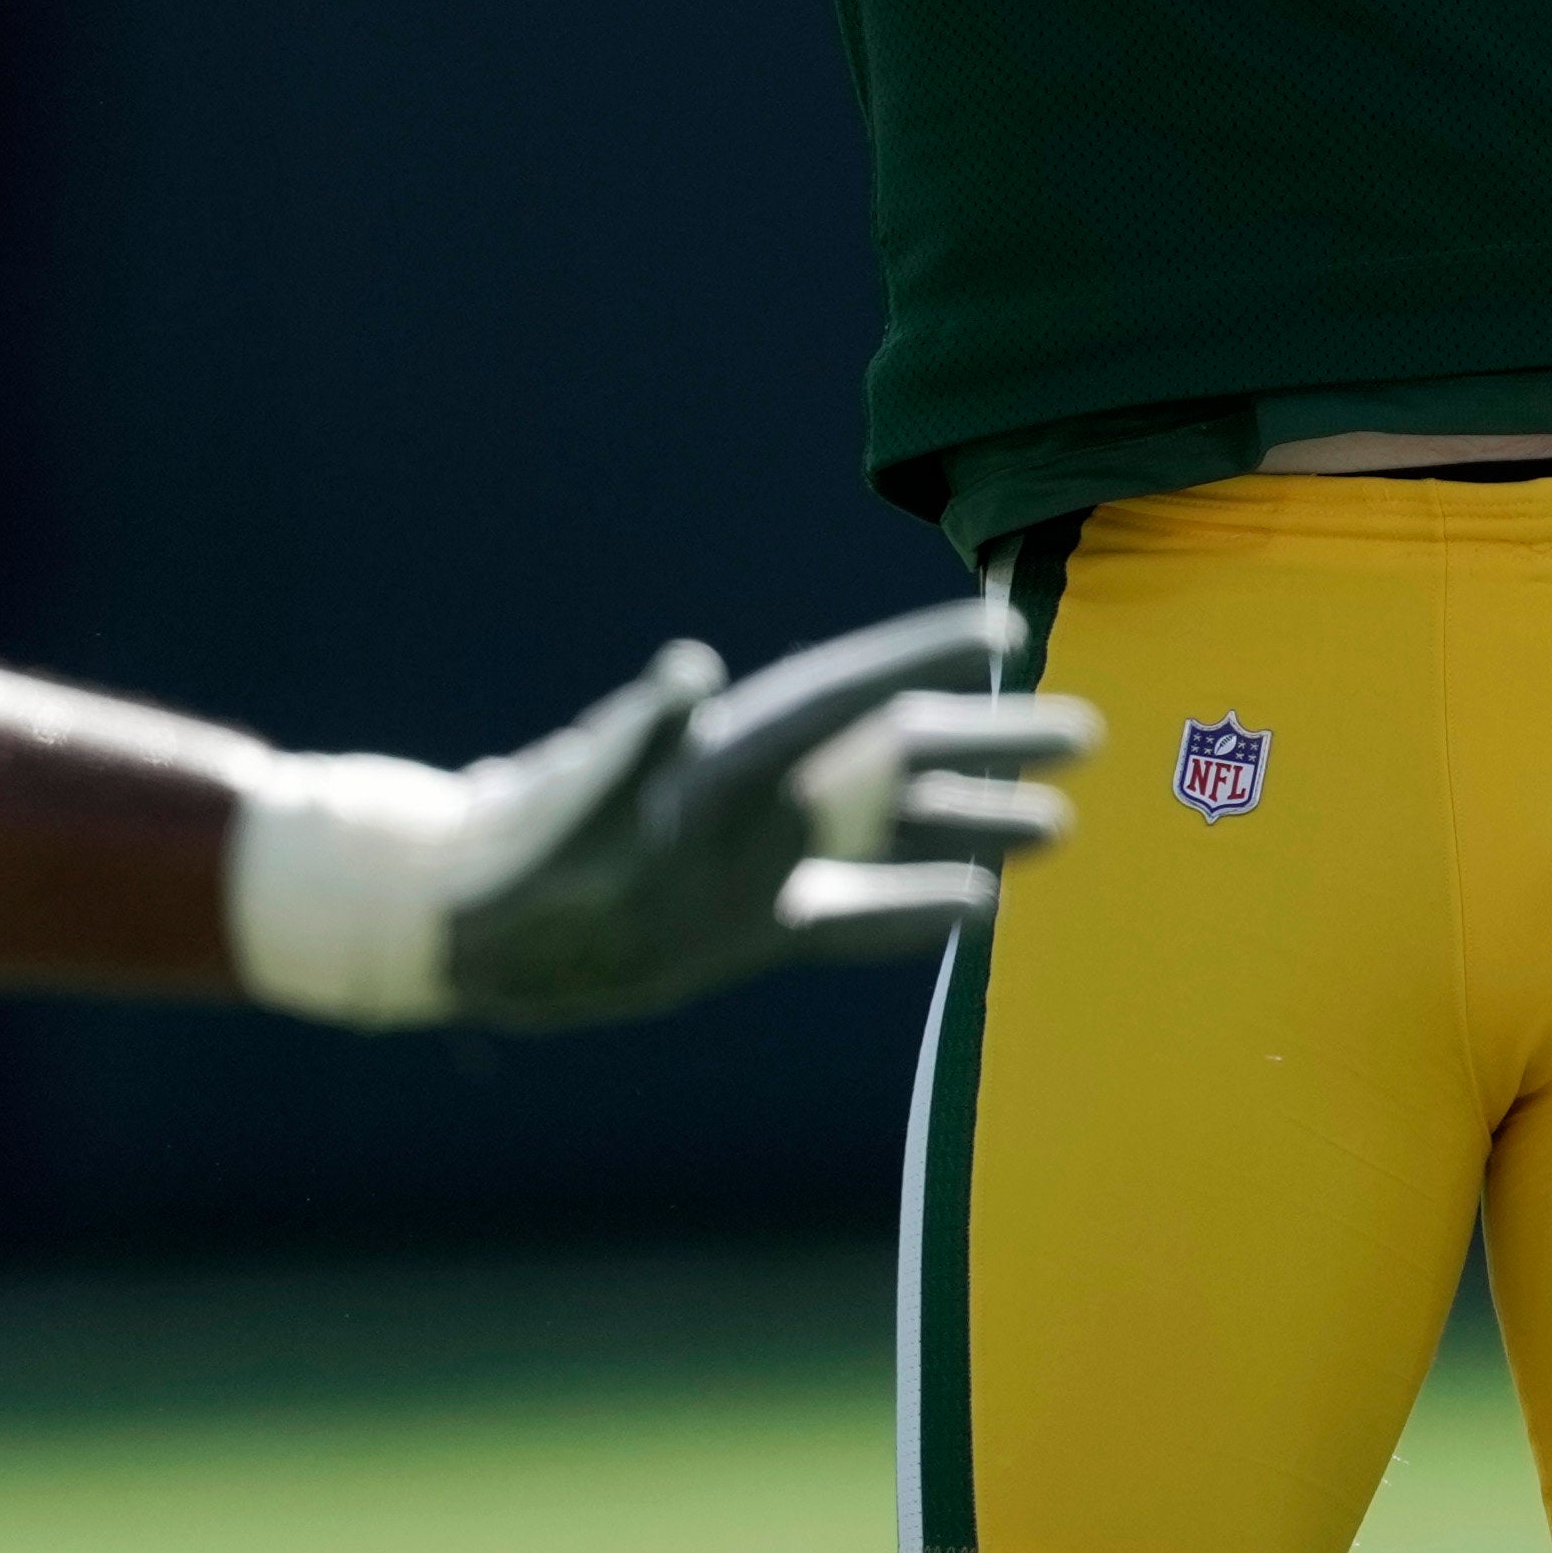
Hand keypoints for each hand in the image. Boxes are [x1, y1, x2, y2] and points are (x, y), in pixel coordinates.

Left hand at [228, 604, 1096, 1028]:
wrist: (462, 925)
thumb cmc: (515, 851)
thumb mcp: (579, 794)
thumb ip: (643, 736)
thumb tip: (693, 673)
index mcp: (726, 749)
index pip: (844, 690)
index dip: (923, 654)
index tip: (1005, 626)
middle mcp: (756, 794)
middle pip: (889, 753)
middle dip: (987, 743)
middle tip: (1089, 729)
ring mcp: (756, 859)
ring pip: (884, 831)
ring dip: (969, 827)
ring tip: (1064, 827)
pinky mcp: (743, 925)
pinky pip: (846, 911)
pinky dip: (910, 906)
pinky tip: (981, 912)